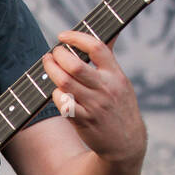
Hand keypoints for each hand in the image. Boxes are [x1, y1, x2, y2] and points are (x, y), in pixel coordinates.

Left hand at [42, 29, 146, 164]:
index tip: (63, 35)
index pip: (97, 48)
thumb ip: (109, 59)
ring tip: (48, 65)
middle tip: (52, 53)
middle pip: (75, 66)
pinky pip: (63, 104)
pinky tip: (56, 91)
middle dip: (58, 56)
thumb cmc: (120, 106)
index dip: (77, 38)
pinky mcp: (83, 121)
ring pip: (65, 84)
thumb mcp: (121, 81)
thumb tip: (108, 31)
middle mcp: (106, 89)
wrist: (126, 143)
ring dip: (52, 72)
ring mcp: (94, 106)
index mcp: (116, 75)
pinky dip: (56, 95)